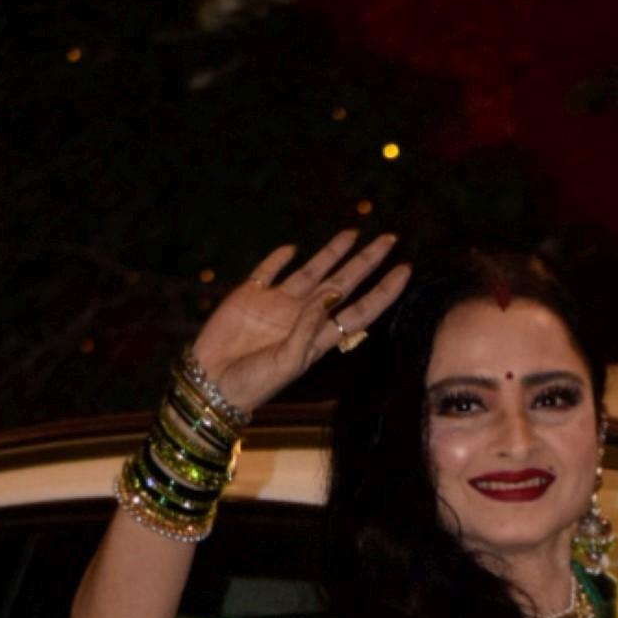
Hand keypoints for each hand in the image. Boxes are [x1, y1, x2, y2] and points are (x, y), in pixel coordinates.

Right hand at [185, 229, 411, 416]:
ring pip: (312, 271)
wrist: (212, 384)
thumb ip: (309, 329)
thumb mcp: (288, 362)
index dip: (384, 291)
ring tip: (354, 233)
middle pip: (344, 284)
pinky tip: (292, 248)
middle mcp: (303, 317)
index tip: (405, 269)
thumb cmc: (253, 384)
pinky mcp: (249, 295)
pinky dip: (278, 258)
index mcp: (318, 338)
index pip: (360, 310)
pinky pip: (268, 271)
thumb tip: (332, 292)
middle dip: (367, 262)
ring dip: (333, 253)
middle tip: (391, 239)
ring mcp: (277, 304)